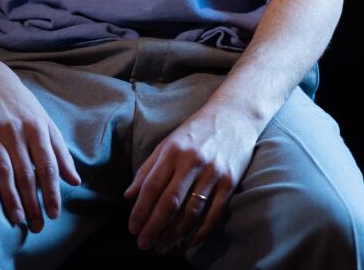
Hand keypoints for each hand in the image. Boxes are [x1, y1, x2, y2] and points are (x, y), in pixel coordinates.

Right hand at [0, 68, 81, 232]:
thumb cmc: (22, 108)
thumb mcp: (46, 124)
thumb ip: (60, 153)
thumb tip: (75, 181)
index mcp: (37, 129)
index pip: (47, 166)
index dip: (52, 191)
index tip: (54, 214)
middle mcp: (16, 130)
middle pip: (26, 172)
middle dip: (32, 201)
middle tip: (36, 225)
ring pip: (3, 167)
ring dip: (10, 194)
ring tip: (16, 218)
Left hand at [123, 102, 260, 251]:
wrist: (234, 116)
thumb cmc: (196, 131)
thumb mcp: (168, 142)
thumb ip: (148, 169)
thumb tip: (128, 195)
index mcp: (173, 151)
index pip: (152, 187)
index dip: (140, 210)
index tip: (132, 229)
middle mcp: (192, 162)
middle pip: (170, 202)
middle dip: (154, 227)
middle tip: (144, 245)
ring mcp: (213, 173)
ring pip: (191, 212)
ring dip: (175, 234)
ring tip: (163, 247)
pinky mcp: (230, 182)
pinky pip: (214, 213)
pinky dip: (201, 232)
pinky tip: (189, 243)